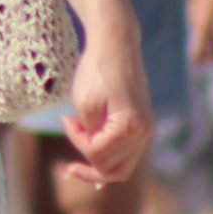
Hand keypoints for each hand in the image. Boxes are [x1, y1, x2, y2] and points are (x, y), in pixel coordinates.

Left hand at [62, 23, 152, 188]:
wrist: (116, 45)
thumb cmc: (97, 71)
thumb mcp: (85, 105)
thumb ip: (89, 136)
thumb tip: (95, 163)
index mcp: (131, 127)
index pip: (97, 155)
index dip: (76, 141)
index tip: (67, 119)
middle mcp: (144, 133)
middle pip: (110, 167)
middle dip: (86, 157)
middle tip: (70, 136)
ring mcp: (146, 131)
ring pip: (121, 168)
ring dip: (98, 165)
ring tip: (74, 168)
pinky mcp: (141, 126)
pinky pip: (126, 155)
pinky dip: (109, 159)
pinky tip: (91, 166)